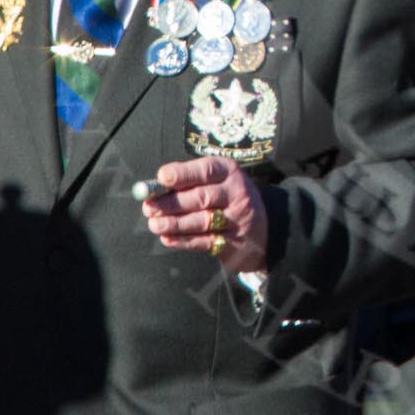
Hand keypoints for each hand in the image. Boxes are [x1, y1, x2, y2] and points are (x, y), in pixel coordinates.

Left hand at [140, 158, 269, 274]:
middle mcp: (237, 194)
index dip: (183, 174)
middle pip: (202, 197)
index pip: (206, 171)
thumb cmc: (227, 198)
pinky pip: (204, 242)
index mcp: (230, 173)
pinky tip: (167, 238)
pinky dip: (183, 241)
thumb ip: (189, 181)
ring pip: (202, 221)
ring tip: (154, 224)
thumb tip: (154, 188)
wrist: (264, 228)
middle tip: (149, 207)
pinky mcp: (233, 242)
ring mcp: (237, 220)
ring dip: (174, 223)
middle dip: (172, 202)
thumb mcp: (218, 181)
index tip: (161, 177)